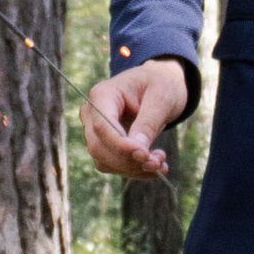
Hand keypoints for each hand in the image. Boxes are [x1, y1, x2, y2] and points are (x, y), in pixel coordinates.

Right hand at [84, 55, 191, 184]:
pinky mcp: (105, 145)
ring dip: (134, 168)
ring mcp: (95, 131)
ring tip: (160, 162)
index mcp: (102, 94)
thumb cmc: (160, 84)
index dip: (120, 145)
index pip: (102, 126)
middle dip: (129, 161)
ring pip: (105, 161)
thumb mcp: (161, 98)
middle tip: (158, 163)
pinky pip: (114, 165)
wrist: (161, 84)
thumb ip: (148, 123)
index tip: (145, 156)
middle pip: (99, 147)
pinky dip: (135, 170)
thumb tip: (137, 152)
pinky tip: (156, 164)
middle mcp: (92, 114)